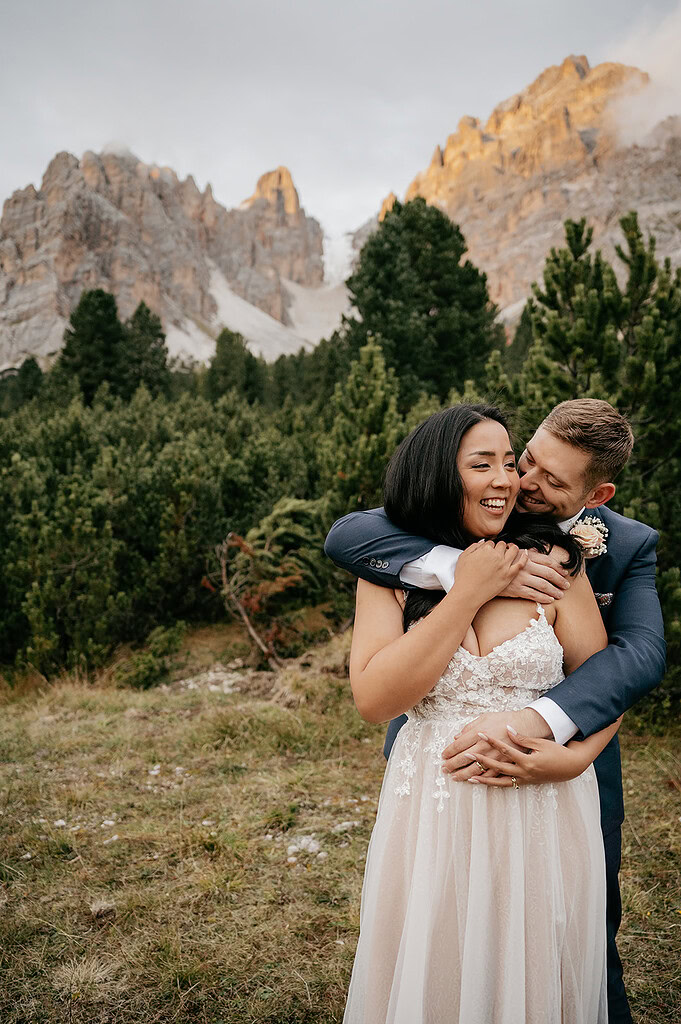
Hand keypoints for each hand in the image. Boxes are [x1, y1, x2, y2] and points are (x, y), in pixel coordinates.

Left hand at [441, 709, 551, 779]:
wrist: (528, 726)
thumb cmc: (505, 719)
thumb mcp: (486, 717)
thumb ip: (470, 727)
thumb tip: (457, 737)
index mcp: (480, 734)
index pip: (459, 745)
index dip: (449, 752)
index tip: (443, 755)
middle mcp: (486, 747)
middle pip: (464, 759)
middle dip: (452, 765)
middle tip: (444, 768)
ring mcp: (496, 758)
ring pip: (476, 770)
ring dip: (463, 774)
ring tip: (454, 777)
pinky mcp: (505, 765)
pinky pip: (491, 775)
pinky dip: (480, 779)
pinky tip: (472, 780)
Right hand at [454, 540, 524, 606]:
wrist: (468, 593)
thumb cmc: (463, 577)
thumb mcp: (463, 557)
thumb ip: (473, 547)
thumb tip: (482, 542)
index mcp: (485, 549)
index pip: (491, 542)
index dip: (490, 546)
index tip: (489, 551)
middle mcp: (496, 556)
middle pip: (503, 545)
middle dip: (501, 547)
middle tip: (499, 551)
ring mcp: (504, 565)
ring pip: (514, 550)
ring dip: (513, 548)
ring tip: (512, 550)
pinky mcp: (509, 575)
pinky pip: (521, 563)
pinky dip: (524, 557)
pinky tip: (525, 554)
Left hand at [470, 726, 589, 785]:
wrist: (570, 767)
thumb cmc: (556, 752)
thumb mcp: (540, 743)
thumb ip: (522, 738)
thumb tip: (508, 729)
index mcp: (528, 761)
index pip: (505, 750)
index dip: (492, 741)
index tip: (480, 734)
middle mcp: (524, 773)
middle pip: (498, 767)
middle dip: (481, 761)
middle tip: (465, 756)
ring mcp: (524, 780)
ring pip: (500, 782)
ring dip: (484, 780)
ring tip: (469, 777)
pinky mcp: (525, 783)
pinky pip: (506, 785)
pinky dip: (494, 784)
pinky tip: (485, 782)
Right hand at [499, 549, 570, 603]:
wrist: (483, 572)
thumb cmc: (499, 562)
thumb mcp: (512, 553)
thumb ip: (525, 552)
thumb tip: (536, 551)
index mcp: (526, 556)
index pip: (547, 561)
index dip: (558, 568)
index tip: (565, 573)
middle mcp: (525, 566)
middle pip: (549, 573)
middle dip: (560, 580)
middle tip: (567, 585)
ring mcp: (521, 578)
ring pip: (543, 585)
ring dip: (554, 590)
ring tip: (560, 594)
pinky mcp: (516, 589)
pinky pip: (533, 594)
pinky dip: (544, 597)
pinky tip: (550, 600)